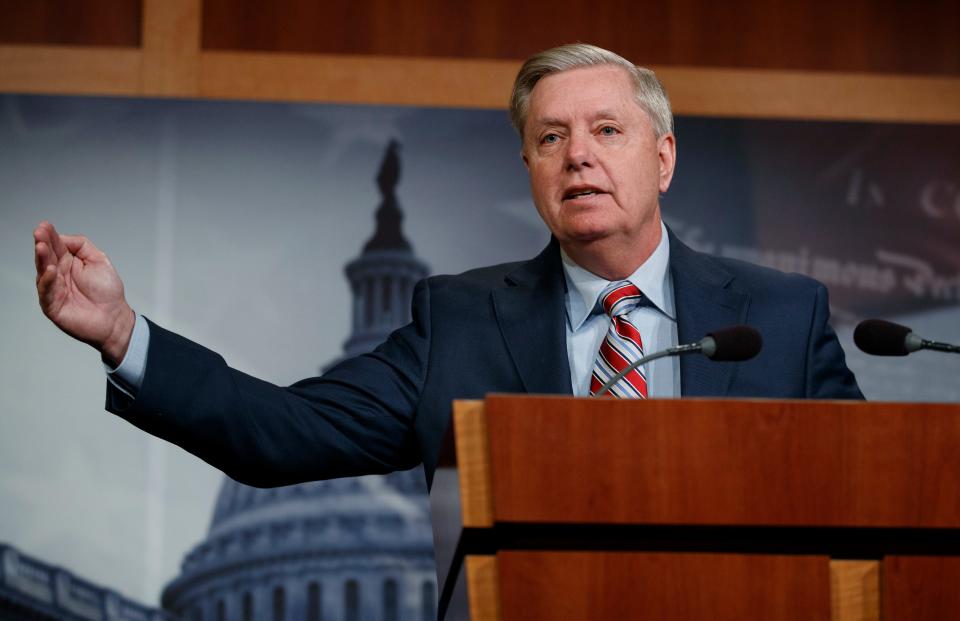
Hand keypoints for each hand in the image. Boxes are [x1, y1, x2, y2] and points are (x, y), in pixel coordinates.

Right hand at [34, 221, 134, 364]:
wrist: (115, 318)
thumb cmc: (107, 292)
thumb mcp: (99, 260)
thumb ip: (82, 246)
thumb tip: (63, 236)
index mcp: (68, 263)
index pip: (55, 246)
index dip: (50, 236)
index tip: (45, 225)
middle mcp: (58, 275)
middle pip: (47, 257)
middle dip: (42, 244)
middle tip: (39, 233)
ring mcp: (53, 290)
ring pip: (43, 272)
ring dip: (42, 260)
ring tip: (41, 247)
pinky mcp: (52, 305)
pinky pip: (47, 292)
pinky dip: (48, 281)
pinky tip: (51, 270)